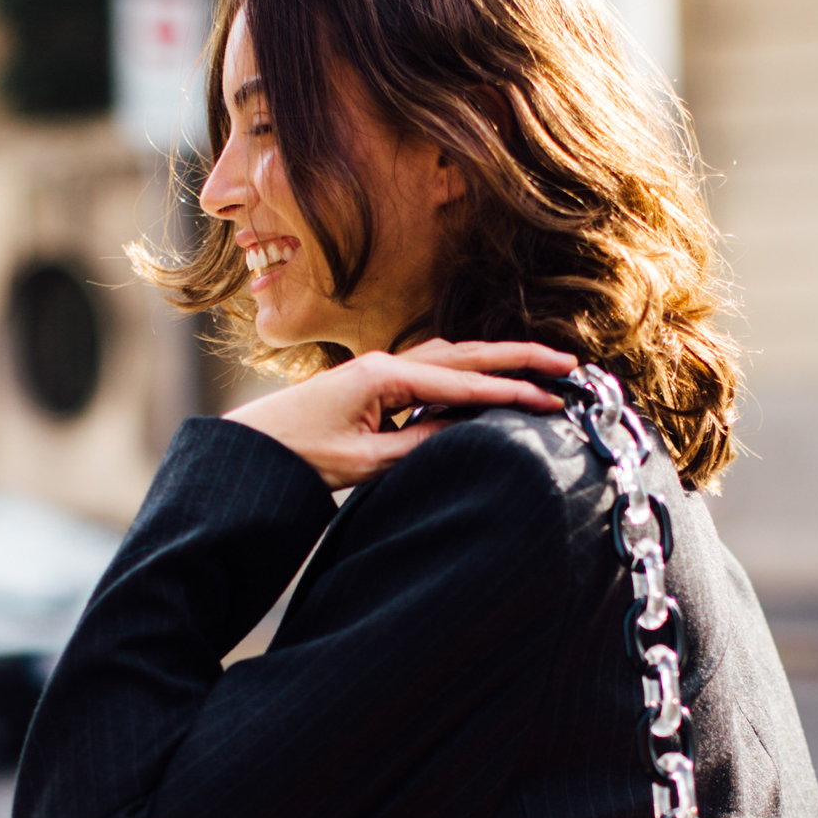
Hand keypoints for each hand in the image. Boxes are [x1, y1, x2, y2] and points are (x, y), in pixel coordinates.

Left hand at [225, 341, 577, 489]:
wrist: (250, 450)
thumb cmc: (300, 456)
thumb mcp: (366, 462)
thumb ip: (420, 443)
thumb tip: (467, 430)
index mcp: (387, 377)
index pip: (466, 385)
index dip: (514, 394)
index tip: (555, 400)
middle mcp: (386, 363)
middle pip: (467, 356)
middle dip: (519, 359)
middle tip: (567, 365)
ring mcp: (379, 369)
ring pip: (451, 358)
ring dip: (494, 361)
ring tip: (537, 368)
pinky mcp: (373, 383)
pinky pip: (431, 371)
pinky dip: (466, 373)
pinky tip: (482, 383)